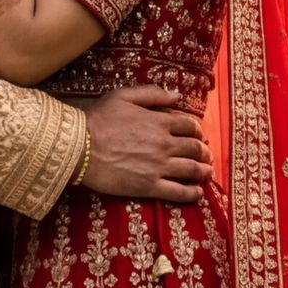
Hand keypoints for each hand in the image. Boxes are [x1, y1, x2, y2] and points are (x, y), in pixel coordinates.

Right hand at [77, 86, 209, 203]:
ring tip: (207, 173)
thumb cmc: (99, 119)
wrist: (80, 147)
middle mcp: (164, 144)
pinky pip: (178, 192)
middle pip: (195, 148)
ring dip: (204, 172)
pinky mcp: (150, 186)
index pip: (190, 126)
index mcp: (159, 122)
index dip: (198, 131)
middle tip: (206, 156)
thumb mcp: (124, 96)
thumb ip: (153, 94)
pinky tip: (197, 192)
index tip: (199, 135)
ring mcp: (159, 167)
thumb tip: (177, 95)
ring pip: (192, 170)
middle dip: (204, 152)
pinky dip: (192, 193)